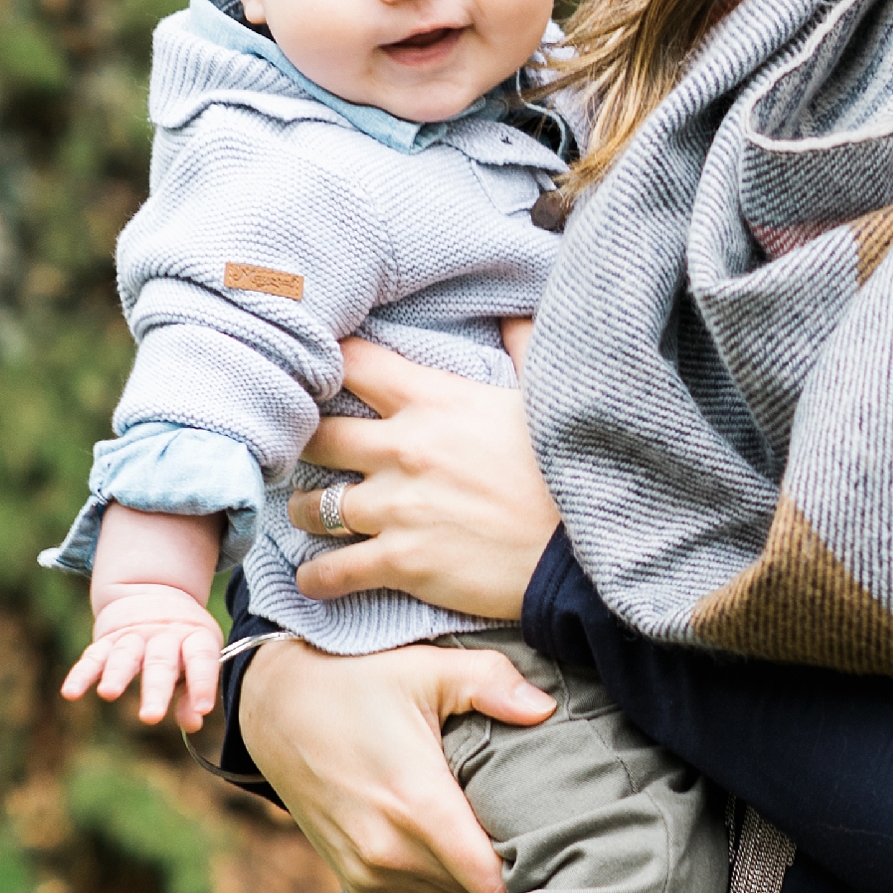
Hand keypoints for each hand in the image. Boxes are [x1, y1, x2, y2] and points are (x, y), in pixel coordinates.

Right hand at [64, 583, 224, 730]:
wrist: (154, 594)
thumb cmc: (182, 642)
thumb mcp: (198, 657)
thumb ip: (193, 691)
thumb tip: (194, 723)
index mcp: (194, 637)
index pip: (201, 659)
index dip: (203, 682)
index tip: (203, 708)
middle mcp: (163, 636)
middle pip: (160, 663)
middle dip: (155, 691)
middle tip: (151, 717)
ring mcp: (133, 637)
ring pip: (125, 656)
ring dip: (116, 675)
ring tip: (108, 694)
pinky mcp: (107, 641)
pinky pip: (93, 657)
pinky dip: (81, 674)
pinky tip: (71, 693)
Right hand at [236, 635, 555, 892]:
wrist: (273, 708)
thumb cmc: (355, 682)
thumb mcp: (425, 668)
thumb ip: (491, 682)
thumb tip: (545, 708)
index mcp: (416, 805)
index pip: (492, 881)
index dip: (532, 872)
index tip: (562, 850)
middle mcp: (389, 852)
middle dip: (514, 874)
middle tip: (546, 840)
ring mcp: (367, 872)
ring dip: (479, 879)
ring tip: (507, 839)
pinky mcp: (355, 879)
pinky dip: (446, 879)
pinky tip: (464, 843)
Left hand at [284, 338, 563, 621]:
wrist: (588, 547)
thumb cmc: (568, 469)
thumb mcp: (543, 396)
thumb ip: (523, 348)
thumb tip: (513, 314)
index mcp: (435, 399)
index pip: (354, 362)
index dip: (329, 364)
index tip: (317, 374)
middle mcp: (404, 448)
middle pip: (318, 436)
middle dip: (306, 445)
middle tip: (303, 455)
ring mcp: (398, 507)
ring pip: (314, 507)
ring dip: (307, 513)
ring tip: (310, 516)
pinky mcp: (402, 562)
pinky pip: (333, 571)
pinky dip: (317, 577)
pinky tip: (313, 579)